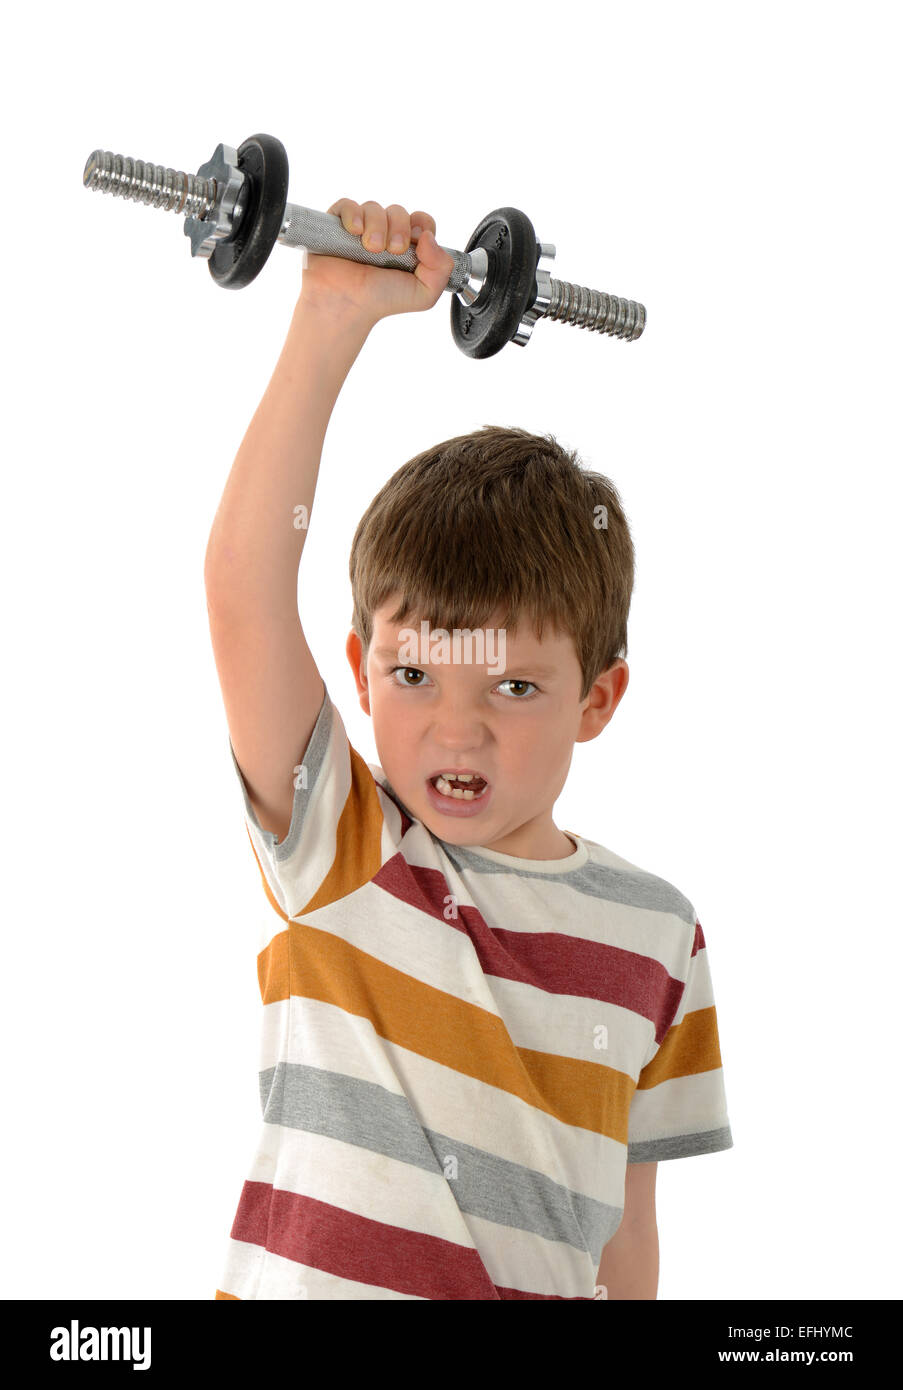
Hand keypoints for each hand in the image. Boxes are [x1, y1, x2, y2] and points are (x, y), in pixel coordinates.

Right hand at [299, 199, 454, 324]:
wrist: (347, 305)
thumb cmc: (380, 301)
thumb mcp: (424, 294)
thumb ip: (442, 269)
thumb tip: (430, 237)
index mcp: (407, 248)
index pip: (421, 221)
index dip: (421, 225)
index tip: (415, 242)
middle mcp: (385, 235)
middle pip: (398, 211)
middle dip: (398, 228)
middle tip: (392, 250)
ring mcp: (361, 229)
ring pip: (374, 207)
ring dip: (376, 226)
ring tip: (370, 249)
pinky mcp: (337, 226)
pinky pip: (347, 205)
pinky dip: (353, 214)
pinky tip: (354, 231)